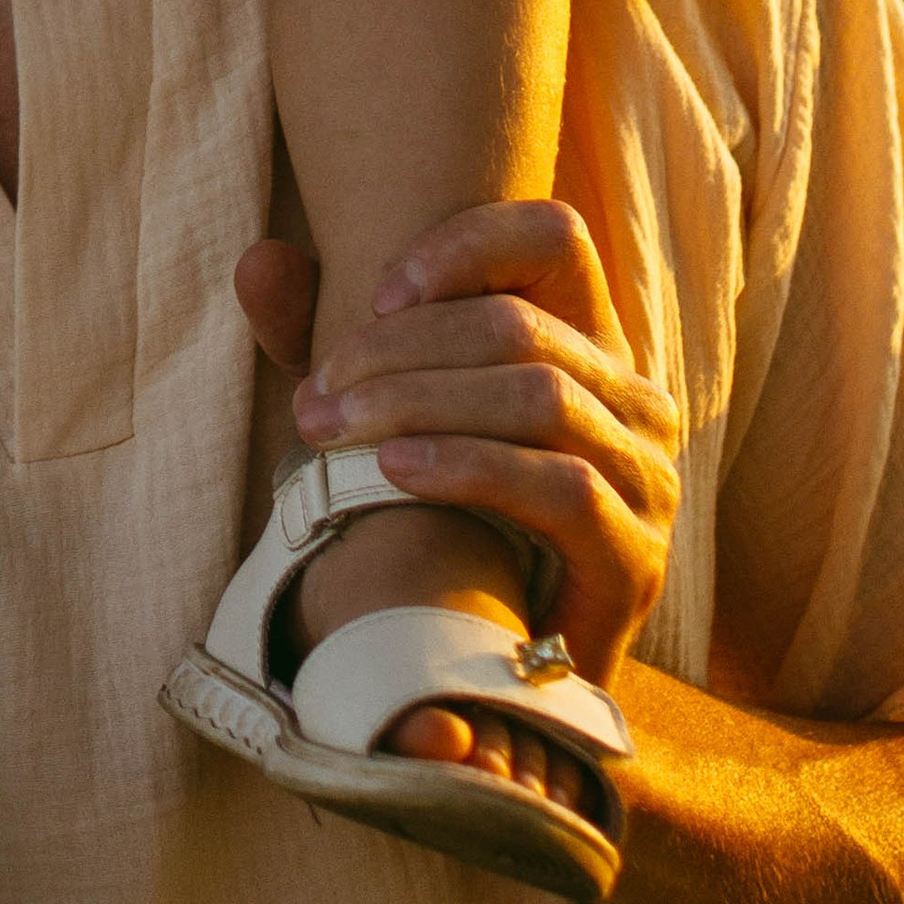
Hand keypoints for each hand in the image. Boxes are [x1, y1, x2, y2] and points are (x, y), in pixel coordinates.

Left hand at [234, 203, 679, 685]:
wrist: (496, 667)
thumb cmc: (438, 518)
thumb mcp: (375, 412)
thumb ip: (317, 334)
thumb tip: (256, 258)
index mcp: (587, 343)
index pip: (555, 236)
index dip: (467, 244)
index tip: (379, 291)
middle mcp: (632, 398)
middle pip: (519, 324)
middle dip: (399, 350)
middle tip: (318, 393)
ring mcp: (646, 478)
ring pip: (538, 395)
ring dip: (419, 403)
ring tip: (332, 429)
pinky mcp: (636, 559)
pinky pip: (560, 486)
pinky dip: (467, 467)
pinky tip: (393, 472)